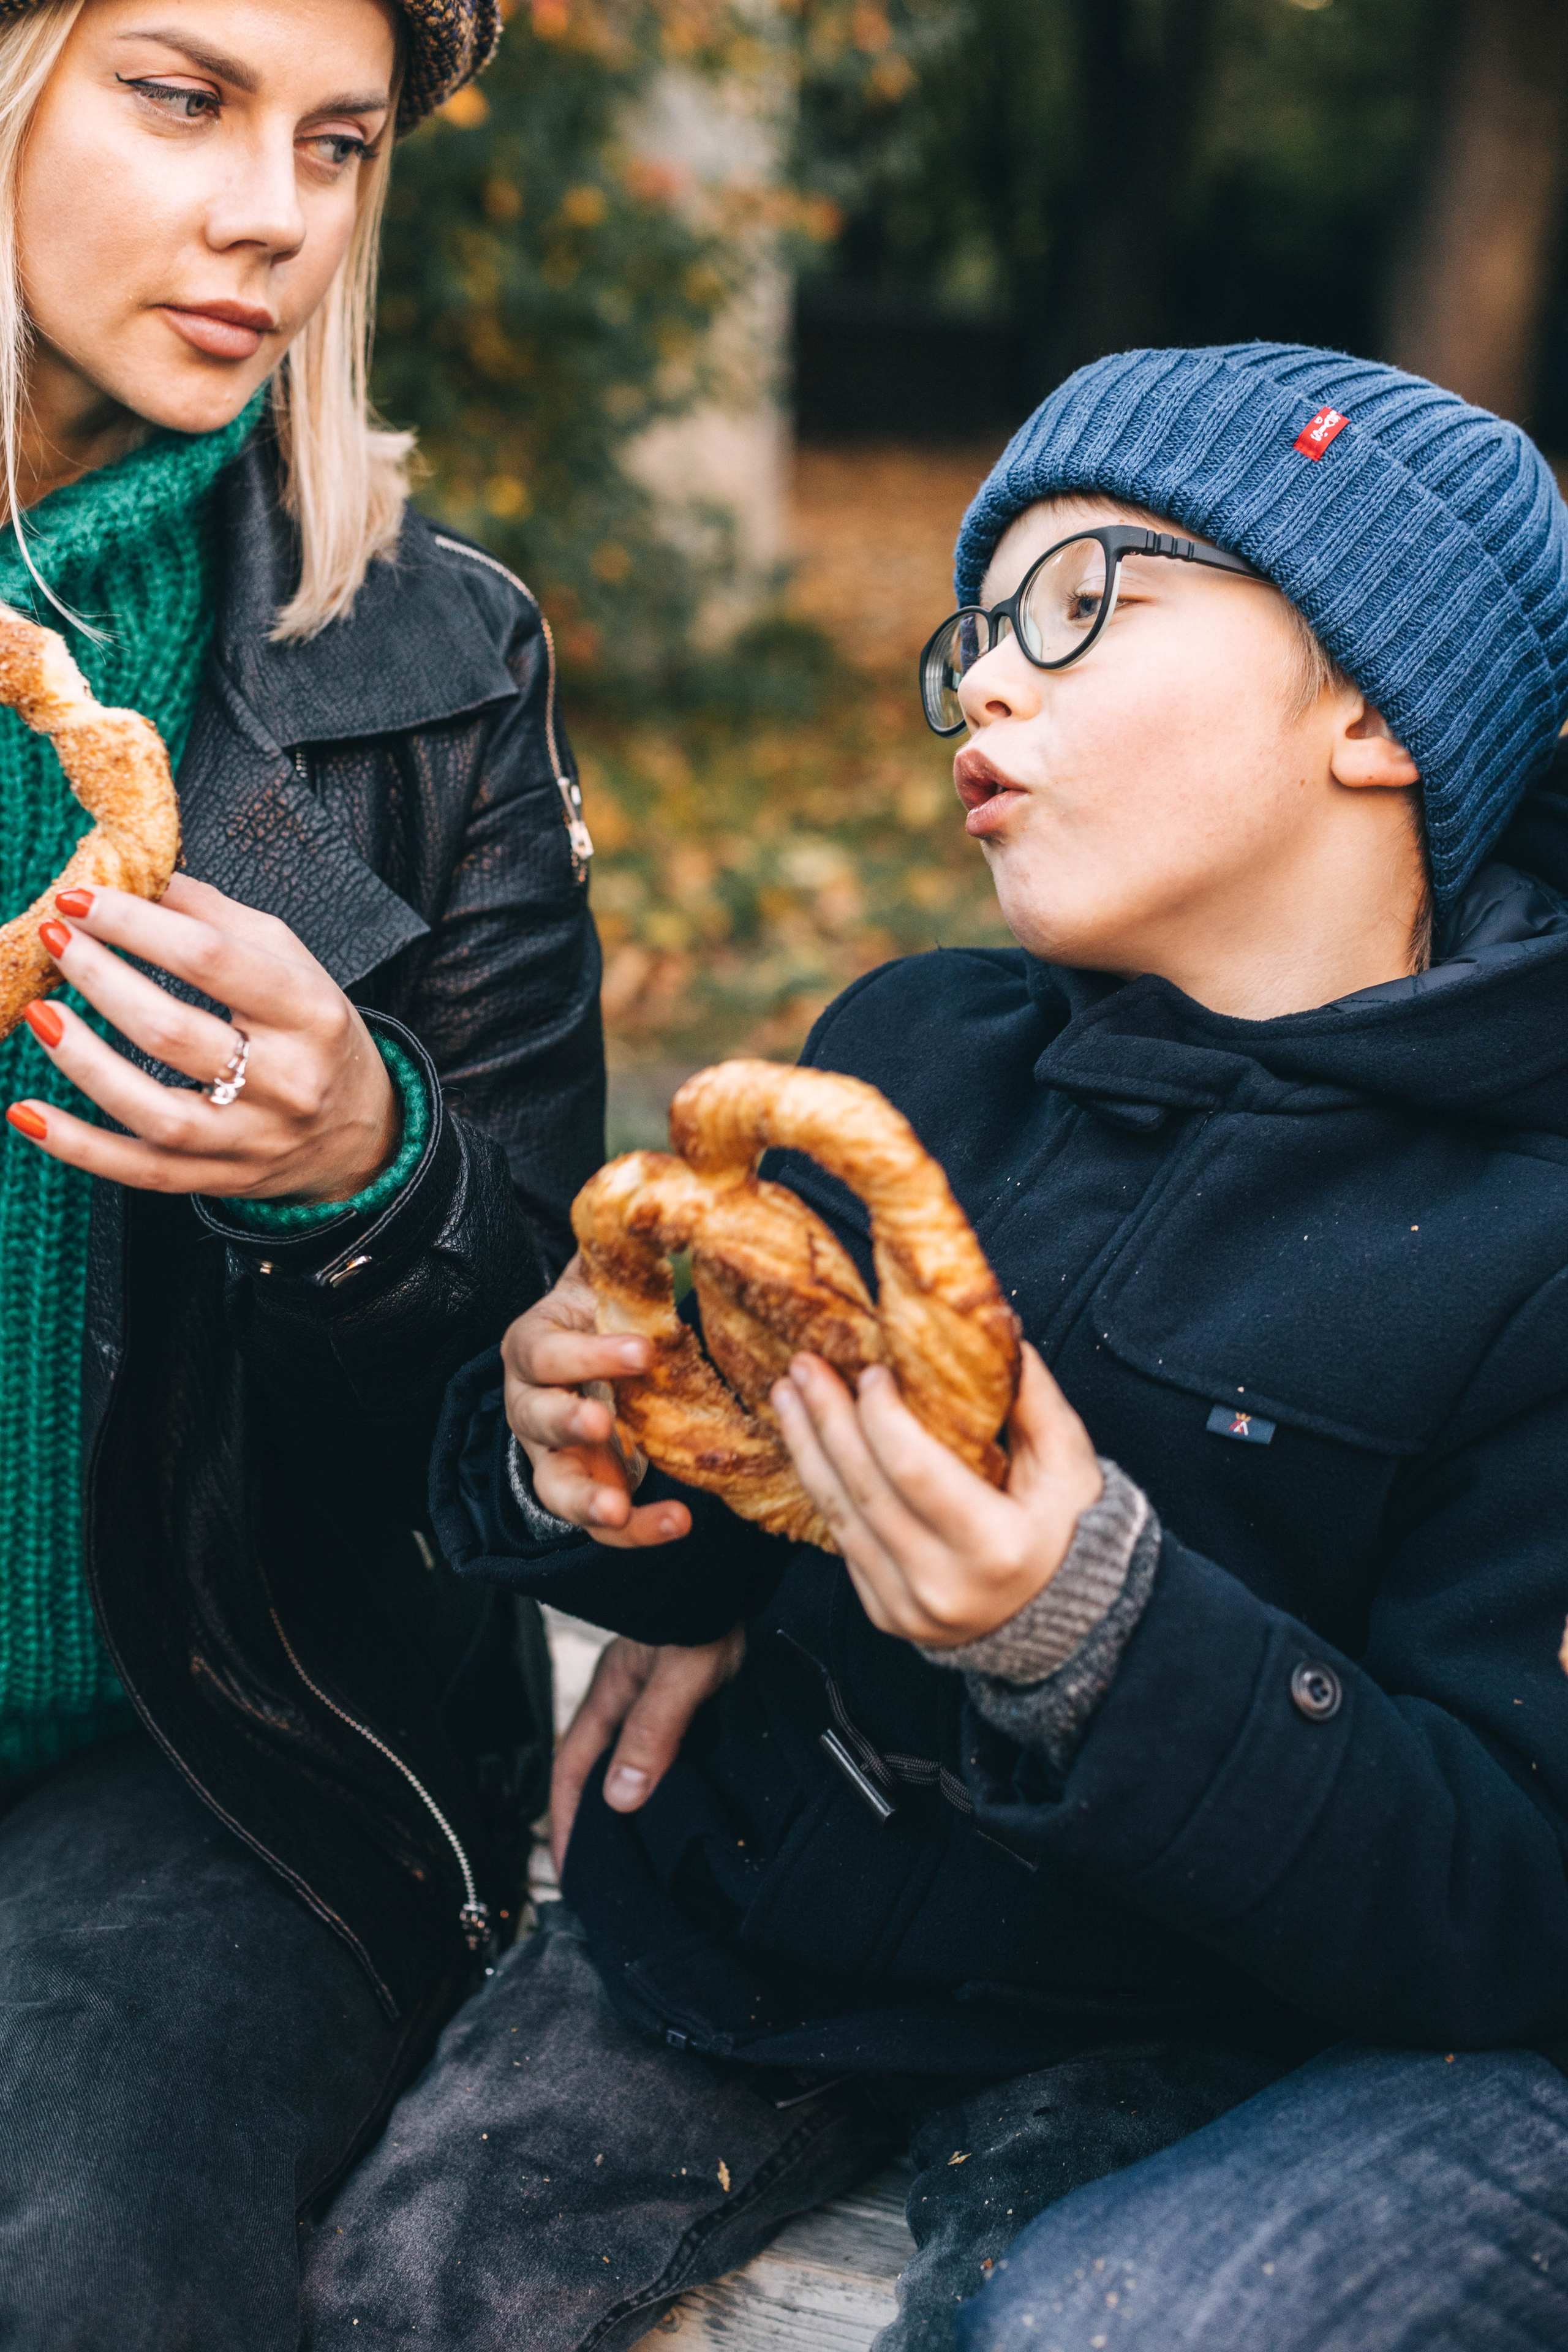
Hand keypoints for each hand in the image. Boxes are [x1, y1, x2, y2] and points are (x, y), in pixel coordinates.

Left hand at [5, 876, 397, 1202]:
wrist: (360, 1132)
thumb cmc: (314, 1032)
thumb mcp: (289, 963)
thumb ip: (215, 918)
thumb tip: (135, 872)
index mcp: (310, 1012)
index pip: (211, 960)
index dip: (135, 924)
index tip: (80, 897)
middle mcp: (287, 1082)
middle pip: (173, 1032)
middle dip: (100, 978)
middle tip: (54, 939)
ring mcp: (251, 1139)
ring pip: (153, 1108)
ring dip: (82, 1060)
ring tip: (40, 1012)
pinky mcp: (218, 1178)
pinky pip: (137, 1170)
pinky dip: (77, 1146)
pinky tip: (25, 1114)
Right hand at [501, 1256, 691, 1547]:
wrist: (582, 1359)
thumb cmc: (595, 1315)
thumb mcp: (599, 1280)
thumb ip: (618, 1250)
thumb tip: (653, 1201)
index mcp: (532, 1345)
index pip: (546, 1352)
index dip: (589, 1355)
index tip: (643, 1352)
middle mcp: (529, 1404)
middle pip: (535, 1420)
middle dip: (567, 1424)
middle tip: (602, 1426)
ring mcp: (551, 1456)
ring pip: (554, 1487)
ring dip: (585, 1501)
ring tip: (619, 1509)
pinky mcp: (582, 1490)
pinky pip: (599, 1523)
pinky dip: (636, 1531)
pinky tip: (678, 1523)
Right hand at [549, 1629, 745, 1873]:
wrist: (743, 1573)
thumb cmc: (713, 1608)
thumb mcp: (683, 1675)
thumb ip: (652, 1731)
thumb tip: (619, 1798)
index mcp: (610, 1689)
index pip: (572, 1766)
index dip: (566, 1820)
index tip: (568, 1872)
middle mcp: (623, 1693)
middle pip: (592, 1768)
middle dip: (588, 1820)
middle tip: (599, 1875)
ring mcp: (649, 1692)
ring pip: (625, 1759)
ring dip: (622, 1802)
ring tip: (634, 1853)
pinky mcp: (680, 1693)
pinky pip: (655, 1747)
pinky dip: (652, 1780)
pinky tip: (671, 1804)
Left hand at [770, 1343, 1102, 1647]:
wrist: (1068, 1618)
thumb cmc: (1072, 1528)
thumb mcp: (1068, 1462)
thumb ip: (1031, 1396)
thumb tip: (995, 1327)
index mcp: (996, 1547)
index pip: (915, 1470)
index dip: (882, 1417)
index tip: (868, 1371)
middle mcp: (945, 1585)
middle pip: (866, 1490)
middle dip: (827, 1420)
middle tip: (804, 1367)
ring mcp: (909, 1608)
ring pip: (840, 1519)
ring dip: (807, 1450)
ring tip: (788, 1397)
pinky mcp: (887, 1616)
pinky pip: (842, 1544)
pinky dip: (822, 1489)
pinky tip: (809, 1447)